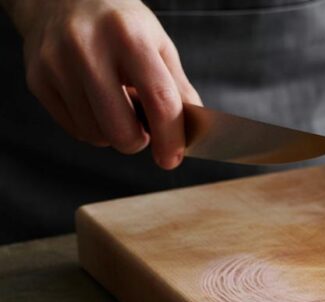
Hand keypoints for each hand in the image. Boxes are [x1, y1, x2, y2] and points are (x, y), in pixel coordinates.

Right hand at [4, 0, 199, 168]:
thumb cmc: (119, 24)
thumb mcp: (158, 44)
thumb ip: (178, 87)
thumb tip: (193, 128)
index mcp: (129, 37)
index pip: (159, 100)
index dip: (170, 137)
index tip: (172, 158)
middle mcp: (88, 48)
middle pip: (120, 129)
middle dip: (138, 141)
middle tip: (143, 130)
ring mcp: (57, 64)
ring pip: (95, 134)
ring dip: (113, 133)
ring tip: (117, 106)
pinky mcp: (37, 78)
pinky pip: (74, 128)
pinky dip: (91, 126)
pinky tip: (95, 102)